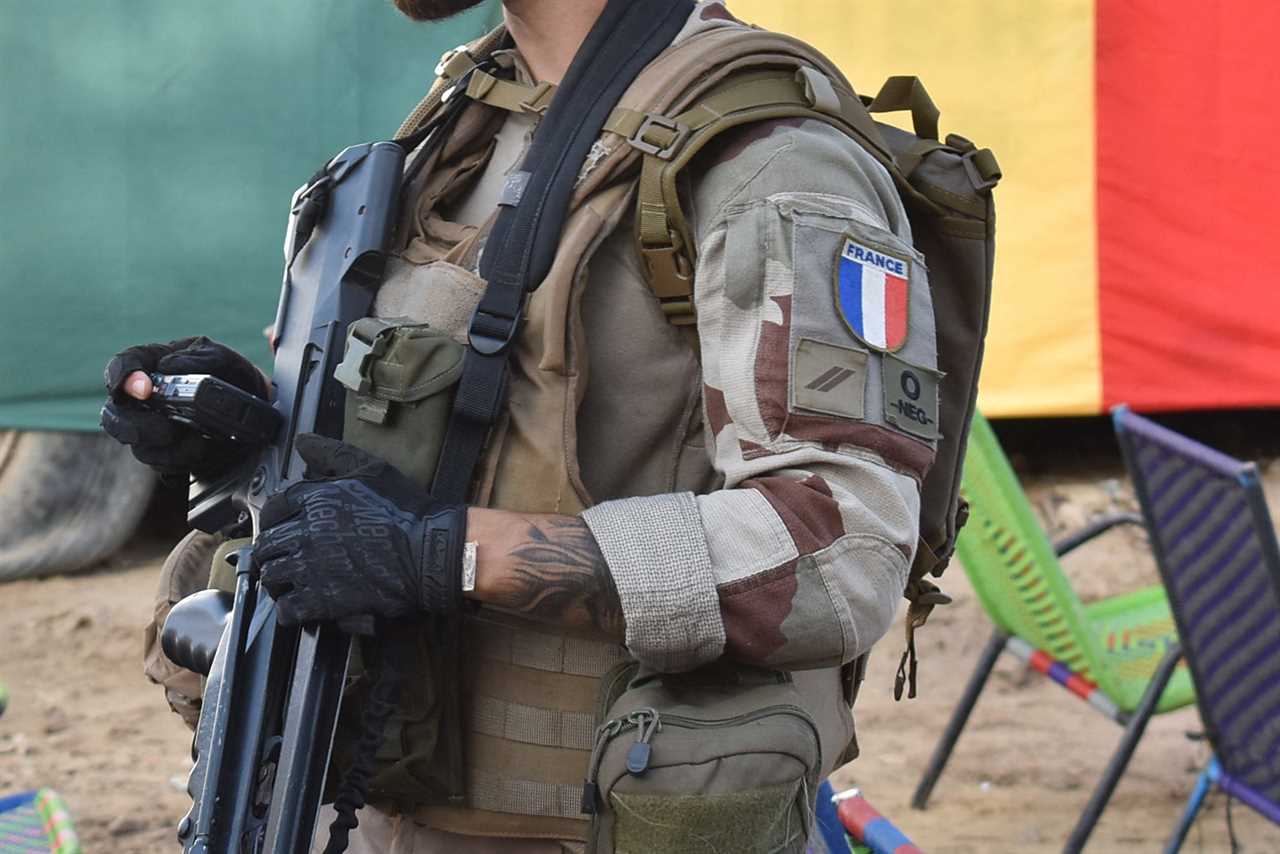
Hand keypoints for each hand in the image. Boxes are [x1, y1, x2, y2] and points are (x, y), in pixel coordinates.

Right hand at [100, 337, 268, 477]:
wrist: (256, 408)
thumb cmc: (231, 375)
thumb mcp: (222, 358)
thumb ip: (198, 357)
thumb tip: (170, 365)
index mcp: (151, 364)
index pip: (121, 366)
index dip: (123, 377)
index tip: (143, 389)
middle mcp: (143, 400)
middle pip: (115, 417)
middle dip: (138, 427)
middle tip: (168, 429)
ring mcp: (151, 429)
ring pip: (140, 448)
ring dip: (170, 449)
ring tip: (200, 439)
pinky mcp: (167, 455)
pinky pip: (162, 466)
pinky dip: (183, 462)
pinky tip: (203, 451)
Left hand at [252, 435, 466, 626]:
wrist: (431, 552)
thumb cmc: (406, 512)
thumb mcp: (371, 470)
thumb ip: (332, 454)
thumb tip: (302, 442)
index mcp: (315, 500)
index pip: (273, 508)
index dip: (274, 517)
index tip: (281, 524)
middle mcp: (307, 533)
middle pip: (268, 543)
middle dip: (274, 549)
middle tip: (286, 554)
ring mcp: (313, 568)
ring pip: (273, 575)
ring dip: (279, 578)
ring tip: (292, 580)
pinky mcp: (324, 600)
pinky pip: (288, 608)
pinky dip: (289, 608)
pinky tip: (300, 603)